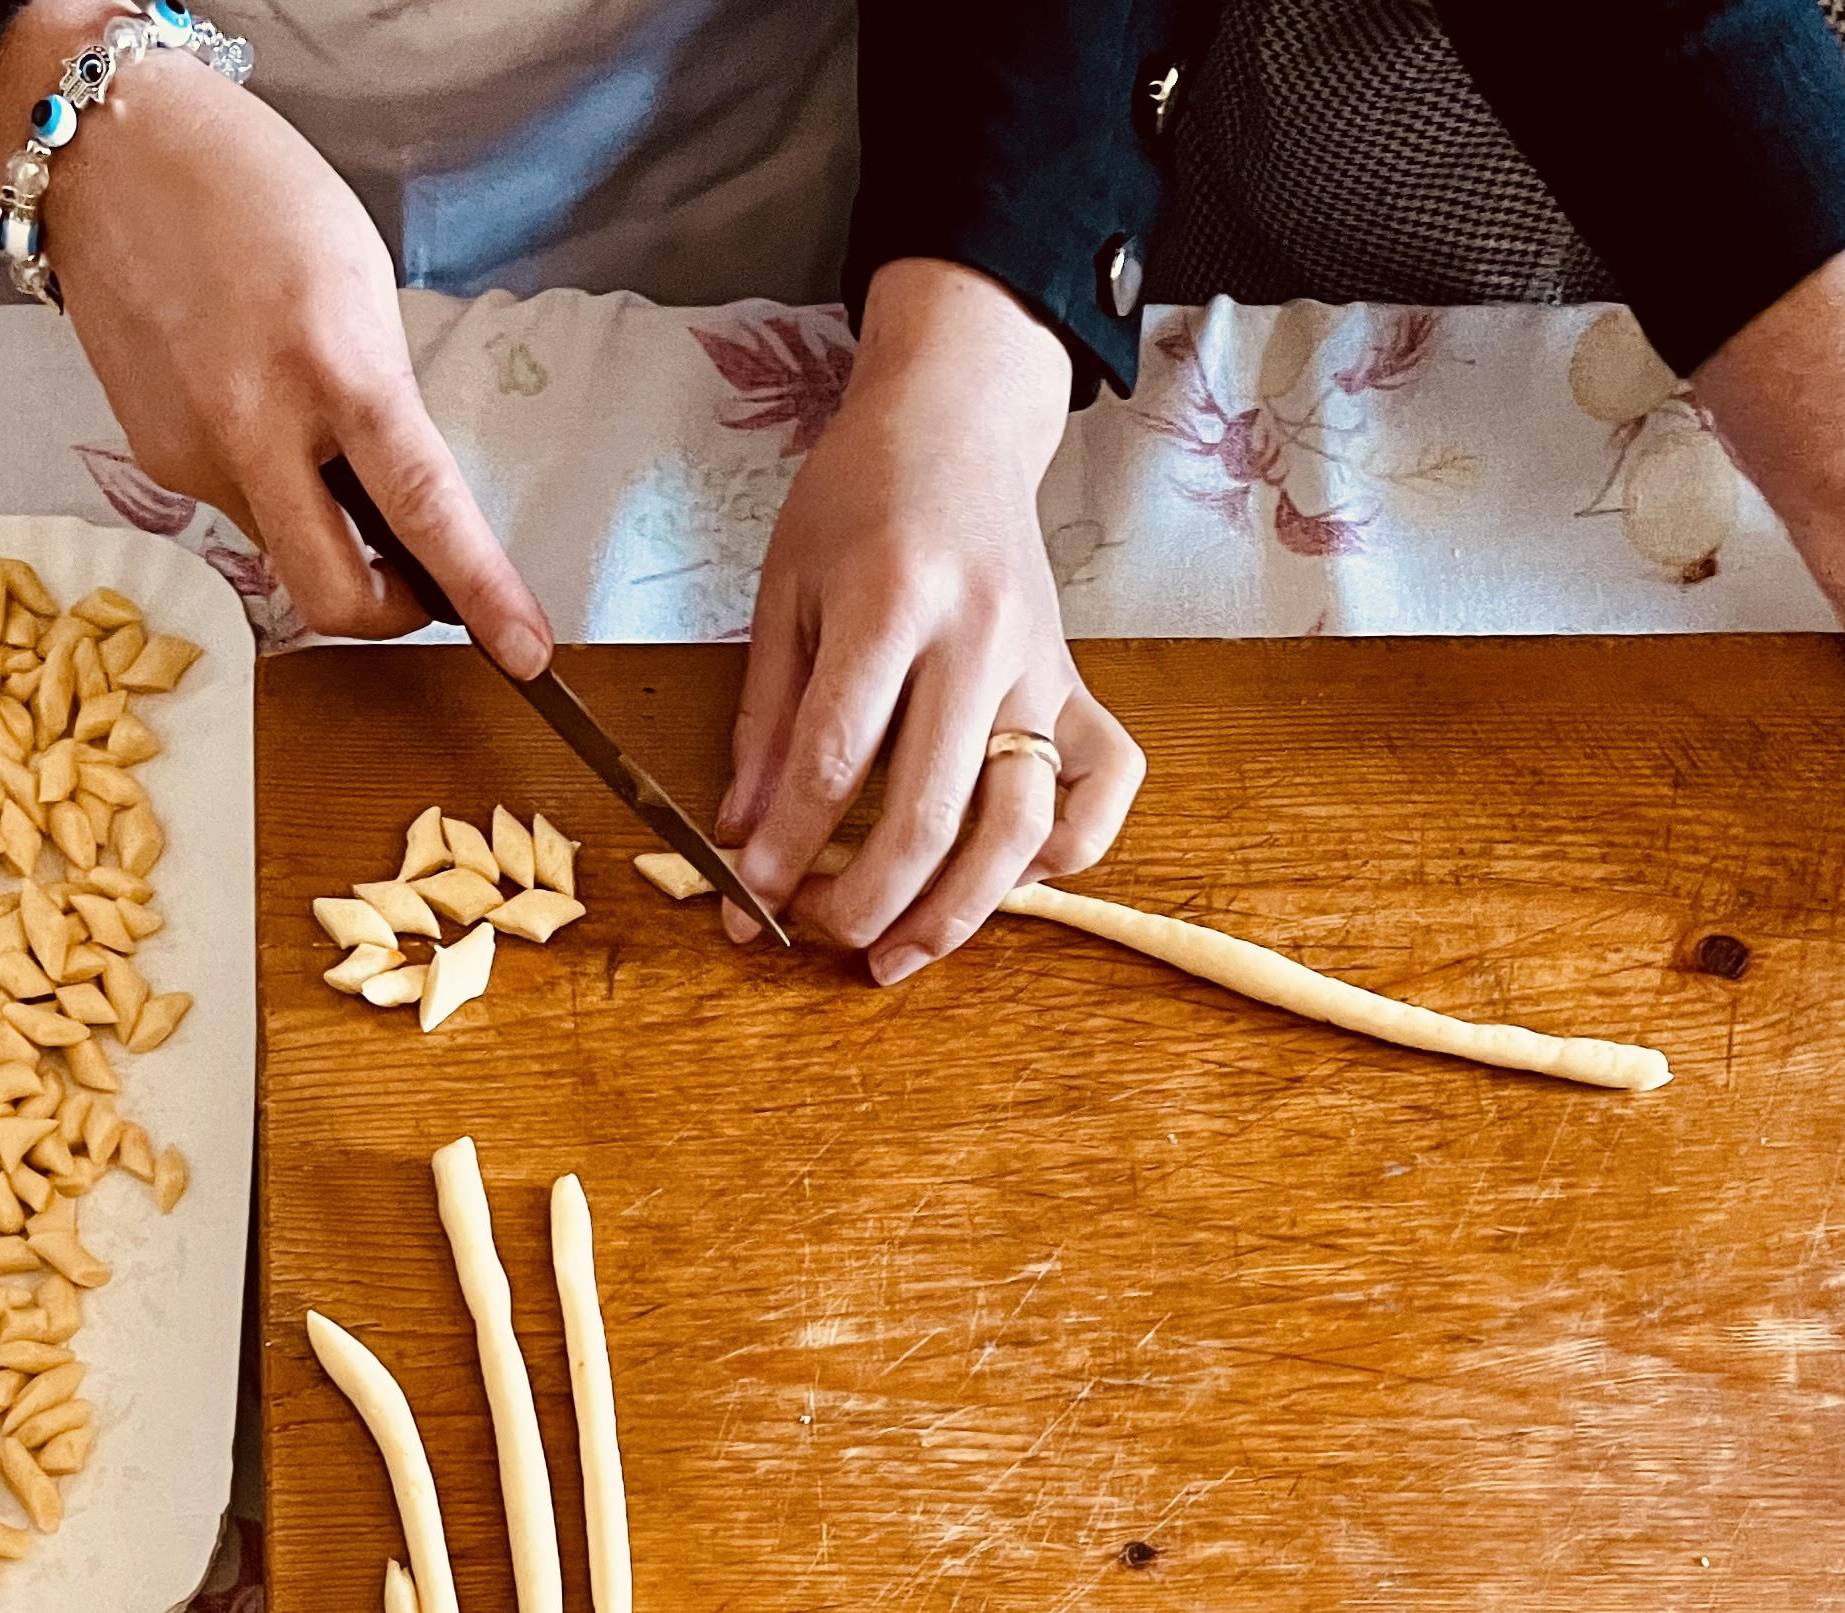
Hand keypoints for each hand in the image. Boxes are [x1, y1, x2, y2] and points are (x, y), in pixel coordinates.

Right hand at [0, 8, 546, 668]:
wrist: (103, 148)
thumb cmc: (246, 188)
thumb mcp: (353, 275)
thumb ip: (378, 393)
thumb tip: (399, 501)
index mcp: (331, 360)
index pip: (422, 505)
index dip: (480, 591)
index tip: (525, 652)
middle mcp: (254, 424)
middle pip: (334, 594)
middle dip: (391, 614)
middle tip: (421, 588)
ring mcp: (193, 453)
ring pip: (285, 549)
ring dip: (324, 528)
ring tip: (314, 430)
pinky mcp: (154, 461)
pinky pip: (238, 505)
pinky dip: (270, 482)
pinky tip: (251, 397)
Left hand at [718, 256, 1141, 980]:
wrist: (957, 425)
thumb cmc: (860, 500)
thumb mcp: (785, 589)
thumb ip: (766, 718)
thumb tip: (743, 837)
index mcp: (893, 601)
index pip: (833, 762)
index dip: (786, 853)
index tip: (746, 907)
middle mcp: (979, 640)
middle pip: (928, 815)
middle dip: (862, 902)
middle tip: (815, 938)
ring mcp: (1042, 667)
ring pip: (1018, 826)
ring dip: (956, 912)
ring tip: (896, 954)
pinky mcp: (1080, 684)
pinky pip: (1101, 789)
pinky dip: (1062, 853)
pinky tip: (1002, 880)